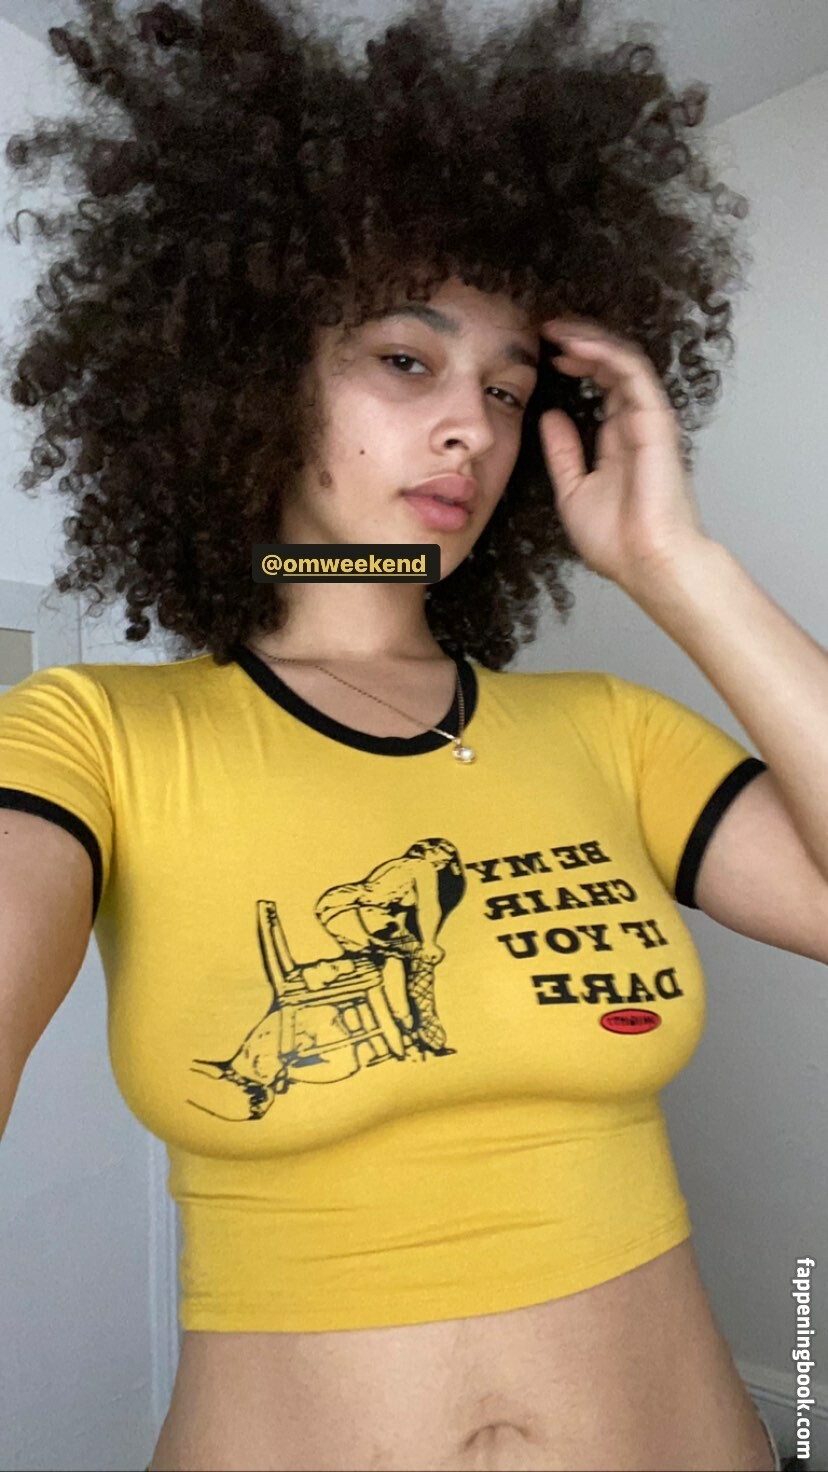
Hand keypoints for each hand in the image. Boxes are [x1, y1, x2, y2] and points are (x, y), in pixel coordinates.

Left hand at [538, 316, 710, 588]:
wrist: (644, 562)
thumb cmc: (616, 540)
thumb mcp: (573, 490)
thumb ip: (563, 452)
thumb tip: (552, 417)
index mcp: (618, 438)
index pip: (601, 384)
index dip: (576, 363)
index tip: (543, 353)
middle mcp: (635, 423)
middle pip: (612, 365)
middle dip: (580, 342)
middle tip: (546, 329)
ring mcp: (647, 419)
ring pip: (623, 360)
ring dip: (590, 339)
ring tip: (556, 329)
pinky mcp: (655, 419)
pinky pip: (632, 372)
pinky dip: (605, 352)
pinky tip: (575, 345)